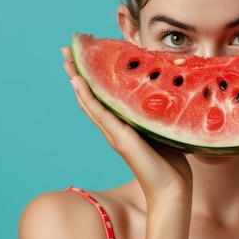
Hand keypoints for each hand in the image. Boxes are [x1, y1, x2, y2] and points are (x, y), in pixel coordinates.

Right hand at [61, 46, 192, 205]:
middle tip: (66, 50)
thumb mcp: (162, 125)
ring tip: (66, 59)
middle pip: (90, 95)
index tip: (84, 54)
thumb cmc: (171, 160)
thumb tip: (167, 83)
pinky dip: (87, 96)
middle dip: (78, 71)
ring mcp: (114, 132)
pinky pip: (100, 113)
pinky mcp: (120, 137)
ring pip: (89, 101)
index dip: (92, 75)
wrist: (172, 188)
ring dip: (77, 79)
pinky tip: (79, 81)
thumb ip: (156, 109)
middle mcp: (114, 126)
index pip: (103, 95)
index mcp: (123, 123)